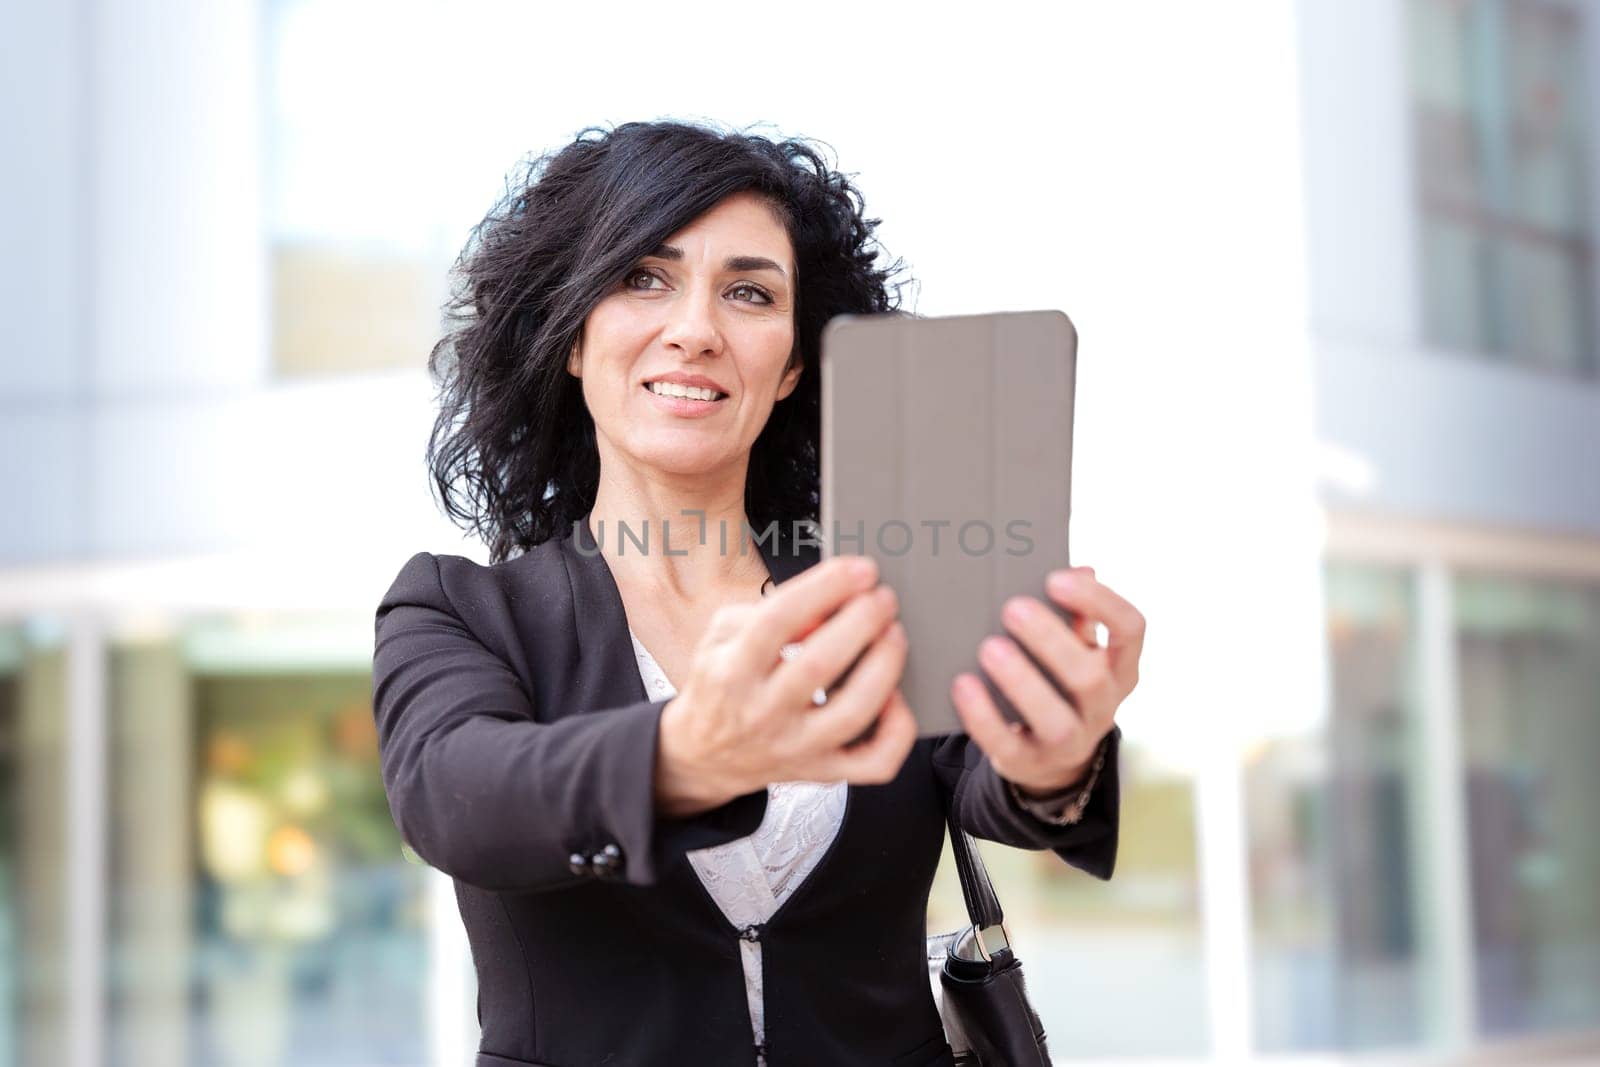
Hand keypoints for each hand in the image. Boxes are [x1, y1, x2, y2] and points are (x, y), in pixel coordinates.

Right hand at [655, 555, 917, 815]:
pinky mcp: (823, 772)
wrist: (705, 755)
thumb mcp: (724, 634)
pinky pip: (875, 761)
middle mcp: (762, 713)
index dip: (824, 588)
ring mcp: (795, 748)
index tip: (860, 569)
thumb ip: (771, 609)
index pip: (778, 621)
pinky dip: (897, 728)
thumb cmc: (723, 682)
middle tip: (883, 597)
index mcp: (732, 671)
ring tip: (895, 633)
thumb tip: (830, 601)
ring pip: (852, 713)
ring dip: (884, 666)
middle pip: (819, 664)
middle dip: (861, 621)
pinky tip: (896, 695)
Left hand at [951, 565, 1143, 794]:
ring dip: (1021, 681)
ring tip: (989, 647)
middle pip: (1090, 677)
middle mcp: (1104, 705)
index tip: (1057, 578)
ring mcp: (1070, 741)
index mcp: (1119, 666)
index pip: (1130, 630)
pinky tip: (963, 685)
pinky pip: (1008, 744)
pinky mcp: (1030, 762)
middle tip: (1012, 607)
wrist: (1048, 752)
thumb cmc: (1057, 679)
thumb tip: (1077, 566)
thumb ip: (1072, 613)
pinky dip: (983, 715)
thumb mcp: (1075, 648)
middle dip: (1050, 641)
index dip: (1099, 602)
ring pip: (1055, 719)